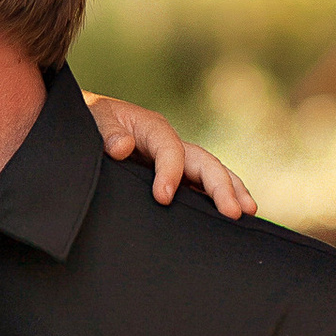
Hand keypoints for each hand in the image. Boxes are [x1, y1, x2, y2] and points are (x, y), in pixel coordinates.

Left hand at [83, 92, 255, 219]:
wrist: (89, 124)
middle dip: (220, 186)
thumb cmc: (91, 121)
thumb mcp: (95, 120)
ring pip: (210, 173)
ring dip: (231, 190)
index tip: (162, 197)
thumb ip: (107, 132)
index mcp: (153, 128)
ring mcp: (177, 161)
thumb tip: (123, 147)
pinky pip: (200, 186)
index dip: (170, 172)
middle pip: (204, 162)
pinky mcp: (175, 177)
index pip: (171, 149)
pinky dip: (217, 198)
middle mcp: (171, 143)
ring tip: (246, 212)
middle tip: (233, 212)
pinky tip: (231, 215)